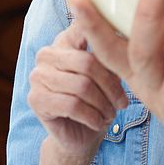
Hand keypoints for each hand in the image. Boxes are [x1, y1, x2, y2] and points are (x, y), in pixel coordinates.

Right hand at [27, 23, 127, 159]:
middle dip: (111, 87)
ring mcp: (37, 76)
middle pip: (87, 63)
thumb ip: (110, 53)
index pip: (82, 28)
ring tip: (110, 114)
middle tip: (122, 103)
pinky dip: (92, 117)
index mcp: (64, 41)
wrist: (80, 136)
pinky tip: (98, 123)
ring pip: (81, 86)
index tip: (117, 42)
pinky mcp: (36, 99)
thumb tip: (127, 32)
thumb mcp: (109, 75)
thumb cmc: (98, 101)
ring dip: (103, 105)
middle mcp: (47, 54)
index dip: (101, 32)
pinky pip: (72, 106)